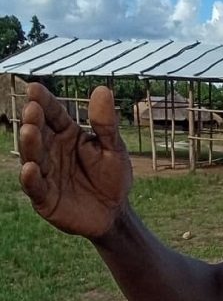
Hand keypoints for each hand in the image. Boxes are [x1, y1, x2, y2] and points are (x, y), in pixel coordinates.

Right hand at [19, 83, 132, 239]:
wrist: (115, 212)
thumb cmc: (113, 177)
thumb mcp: (114, 148)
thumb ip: (106, 123)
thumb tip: (103, 89)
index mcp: (68, 135)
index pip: (53, 114)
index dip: (44, 102)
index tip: (34, 88)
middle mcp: (51, 151)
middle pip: (39, 132)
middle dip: (34, 120)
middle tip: (32, 109)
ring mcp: (45, 173)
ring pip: (33, 156)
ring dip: (29, 144)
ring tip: (29, 130)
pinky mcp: (44, 197)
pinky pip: (34, 186)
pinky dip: (30, 178)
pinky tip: (30, 168)